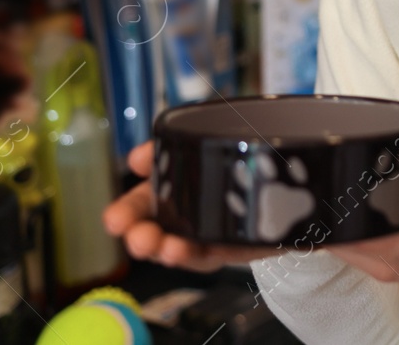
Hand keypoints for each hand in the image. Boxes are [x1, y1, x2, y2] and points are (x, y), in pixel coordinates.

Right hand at [102, 142, 281, 270]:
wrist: (284, 175)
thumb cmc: (233, 156)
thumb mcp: (200, 144)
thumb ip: (169, 149)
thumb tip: (136, 157)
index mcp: (169, 194)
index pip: (140, 207)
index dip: (125, 214)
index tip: (114, 218)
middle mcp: (186, 221)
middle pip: (157, 235)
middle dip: (144, 238)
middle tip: (136, 238)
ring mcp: (213, 236)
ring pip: (187, 251)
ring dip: (174, 251)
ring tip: (168, 250)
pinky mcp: (244, 245)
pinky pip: (226, 253)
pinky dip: (213, 254)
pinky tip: (205, 251)